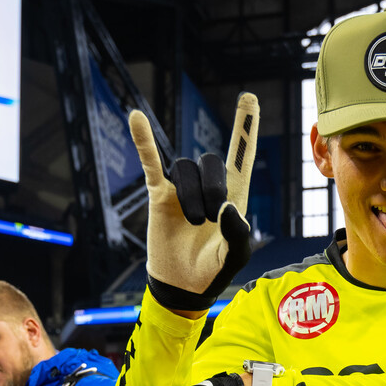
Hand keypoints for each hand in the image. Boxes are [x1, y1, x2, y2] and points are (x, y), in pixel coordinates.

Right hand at [130, 94, 258, 311]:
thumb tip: (227, 207)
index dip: (245, 128)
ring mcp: (181, 188)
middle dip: (212, 191)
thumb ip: (239, 235)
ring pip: (185, 170)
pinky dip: (144, 141)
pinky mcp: (159, 194)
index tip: (250, 98)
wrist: (182, 286)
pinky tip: (136, 117)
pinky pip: (151, 162)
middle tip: (208, 221)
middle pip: (210, 163)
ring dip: (190, 197)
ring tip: (192, 223)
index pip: (241, 155)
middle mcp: (207, 185)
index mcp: (233, 195)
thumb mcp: (235, 257)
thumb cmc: (213, 270)